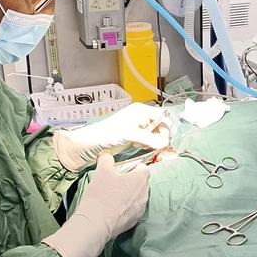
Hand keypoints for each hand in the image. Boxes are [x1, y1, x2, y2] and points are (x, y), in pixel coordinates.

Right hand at [42, 153, 149, 256]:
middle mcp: (145, 194)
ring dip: (130, 195)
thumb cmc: (101, 194)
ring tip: (114, 196)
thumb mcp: (101, 171)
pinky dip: (126, 208)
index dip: (134, 167)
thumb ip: (106, 159)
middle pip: (142, 184)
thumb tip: (107, 155)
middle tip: (117, 181)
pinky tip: (114, 208)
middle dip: (132, 181)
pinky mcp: (134, 221)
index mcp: (140, 180)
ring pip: (138, 198)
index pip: (144, 168)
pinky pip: (133, 210)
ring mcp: (141, 209)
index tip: (124, 169)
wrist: (96, 222)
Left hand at [52, 103, 169, 171]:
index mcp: (141, 111)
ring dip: (154, 142)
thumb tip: (165, 143)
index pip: (163, 116)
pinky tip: (137, 146)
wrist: (90, 144)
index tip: (165, 140)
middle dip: (160, 136)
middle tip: (155, 146)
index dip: (166, 128)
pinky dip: (148, 145)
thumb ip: (149, 138)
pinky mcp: (134, 137)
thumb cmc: (106, 134)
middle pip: (161, 125)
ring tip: (143, 145)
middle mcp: (141, 117)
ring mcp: (138, 127)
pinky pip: (149, 141)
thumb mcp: (130, 134)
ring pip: (156, 134)